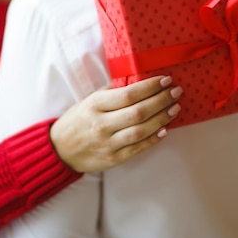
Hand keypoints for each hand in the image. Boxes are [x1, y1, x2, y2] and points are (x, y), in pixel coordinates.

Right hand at [49, 76, 181, 172]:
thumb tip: (139, 80)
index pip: (128, 94)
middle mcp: (102, 125)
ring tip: (175, 107)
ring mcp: (108, 143)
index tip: (165, 79)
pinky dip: (154, 138)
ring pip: (141, 130)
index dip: (150, 87)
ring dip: (162, 118)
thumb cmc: (79, 120)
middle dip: (161, 100)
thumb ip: (112, 92)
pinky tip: (166, 128)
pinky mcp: (114, 158)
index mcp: (95, 105)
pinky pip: (138, 148)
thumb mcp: (90, 100)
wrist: (61, 150)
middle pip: (138, 112)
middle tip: (176, 91)